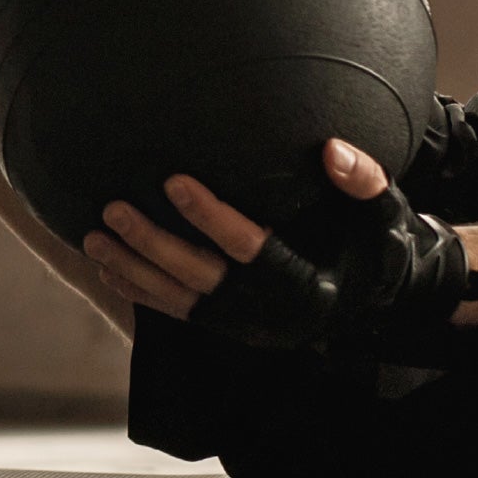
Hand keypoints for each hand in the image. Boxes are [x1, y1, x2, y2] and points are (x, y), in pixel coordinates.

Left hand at [85, 139, 477, 354]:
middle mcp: (271, 314)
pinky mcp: (231, 326)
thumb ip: (363, 181)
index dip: (209, 215)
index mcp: (307, 287)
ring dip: (133, 269)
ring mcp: (247, 325)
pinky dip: (139, 291)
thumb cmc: (379, 243)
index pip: (249, 249)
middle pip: (201, 278)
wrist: (380, 294)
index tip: (172, 180)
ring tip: (94, 235)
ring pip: (179, 300)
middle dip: (153, 244)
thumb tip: (332, 151)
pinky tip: (106, 266)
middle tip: (113, 207)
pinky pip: (177, 312)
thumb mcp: (384, 213)